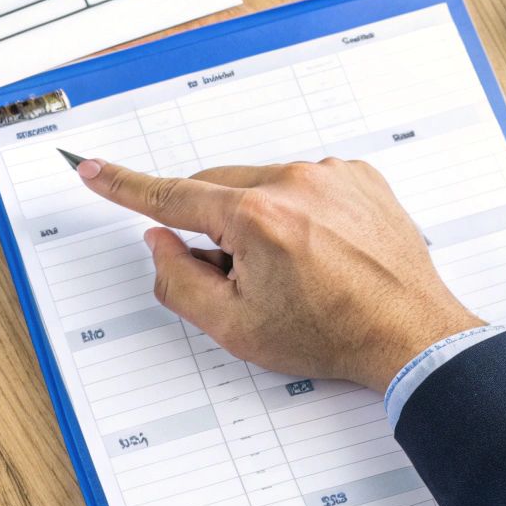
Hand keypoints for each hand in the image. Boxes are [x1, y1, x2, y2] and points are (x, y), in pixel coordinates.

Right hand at [73, 156, 482, 392]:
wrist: (412, 335)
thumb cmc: (331, 334)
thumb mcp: (234, 327)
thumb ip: (179, 281)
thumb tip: (161, 242)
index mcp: (256, 218)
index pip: (170, 196)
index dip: (124, 186)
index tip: (93, 169)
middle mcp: (294, 183)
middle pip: (217, 191)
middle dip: (215, 230)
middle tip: (242, 279)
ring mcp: (331, 176)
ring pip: (260, 187)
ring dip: (258, 222)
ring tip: (296, 274)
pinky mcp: (359, 178)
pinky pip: (302, 185)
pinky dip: (296, 213)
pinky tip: (319, 255)